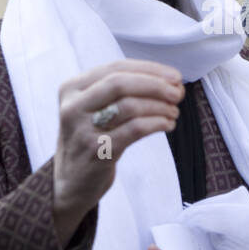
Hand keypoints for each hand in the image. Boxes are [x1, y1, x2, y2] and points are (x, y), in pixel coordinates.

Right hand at [52, 60, 184, 235]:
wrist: (71, 181)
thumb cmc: (91, 138)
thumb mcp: (93, 108)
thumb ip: (121, 90)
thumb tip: (169, 80)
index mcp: (72, 88)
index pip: (115, 68)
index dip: (149, 69)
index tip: (175, 76)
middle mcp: (73, 106)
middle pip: (120, 83)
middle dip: (155, 85)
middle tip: (177, 93)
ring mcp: (82, 129)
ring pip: (130, 106)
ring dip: (159, 107)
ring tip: (173, 112)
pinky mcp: (96, 151)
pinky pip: (134, 130)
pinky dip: (156, 123)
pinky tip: (167, 124)